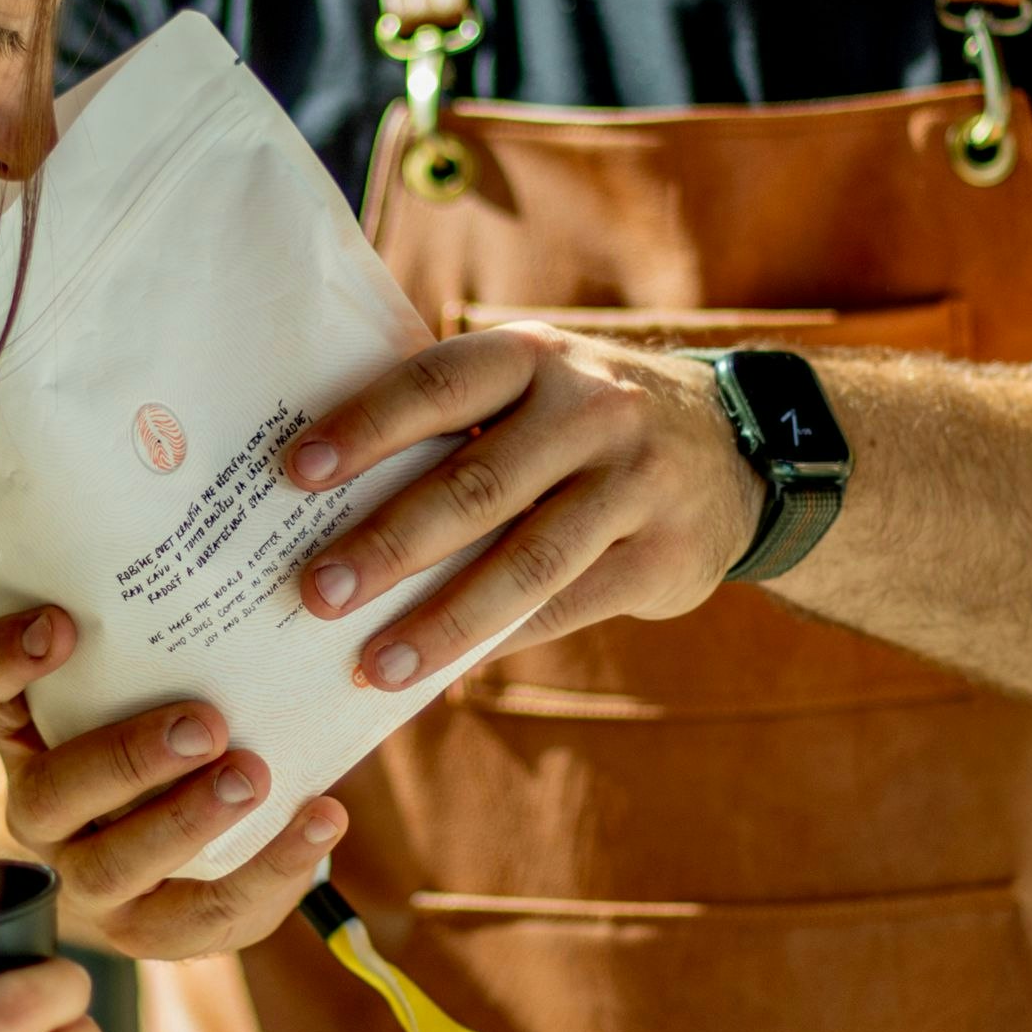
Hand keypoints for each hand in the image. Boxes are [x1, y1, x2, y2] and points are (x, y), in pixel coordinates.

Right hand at [0, 605, 346, 958]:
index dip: (4, 661)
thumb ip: (167, 622)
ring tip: (255, 777)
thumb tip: (237, 529)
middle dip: (126, 759)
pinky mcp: (152, 931)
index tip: (63, 621)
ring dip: (186, 823)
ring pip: (112, 868)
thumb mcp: (160, 666)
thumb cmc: (184, 709)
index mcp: (27, 729)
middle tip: (204, 723)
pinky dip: (270, 868)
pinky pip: (202, 916)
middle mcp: (41, 807)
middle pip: (50, 794)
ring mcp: (90, 877)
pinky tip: (323, 817)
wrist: (220, 815)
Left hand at [287, 324, 763, 691]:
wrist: (736, 449)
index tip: (295, 473)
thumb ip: (456, 425)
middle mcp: (593, 411)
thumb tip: (322, 500)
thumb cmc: (583, 424)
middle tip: (316, 591)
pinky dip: (497, 644)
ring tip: (371, 663)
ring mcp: (636, 485)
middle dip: (389, 544)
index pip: (440, 384)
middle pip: (476, 484)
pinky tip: (442, 673)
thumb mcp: (537, 389)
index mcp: (536, 358)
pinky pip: (566, 606)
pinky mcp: (664, 557)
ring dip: (440, 619)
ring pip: (525, 562)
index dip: (366, 427)